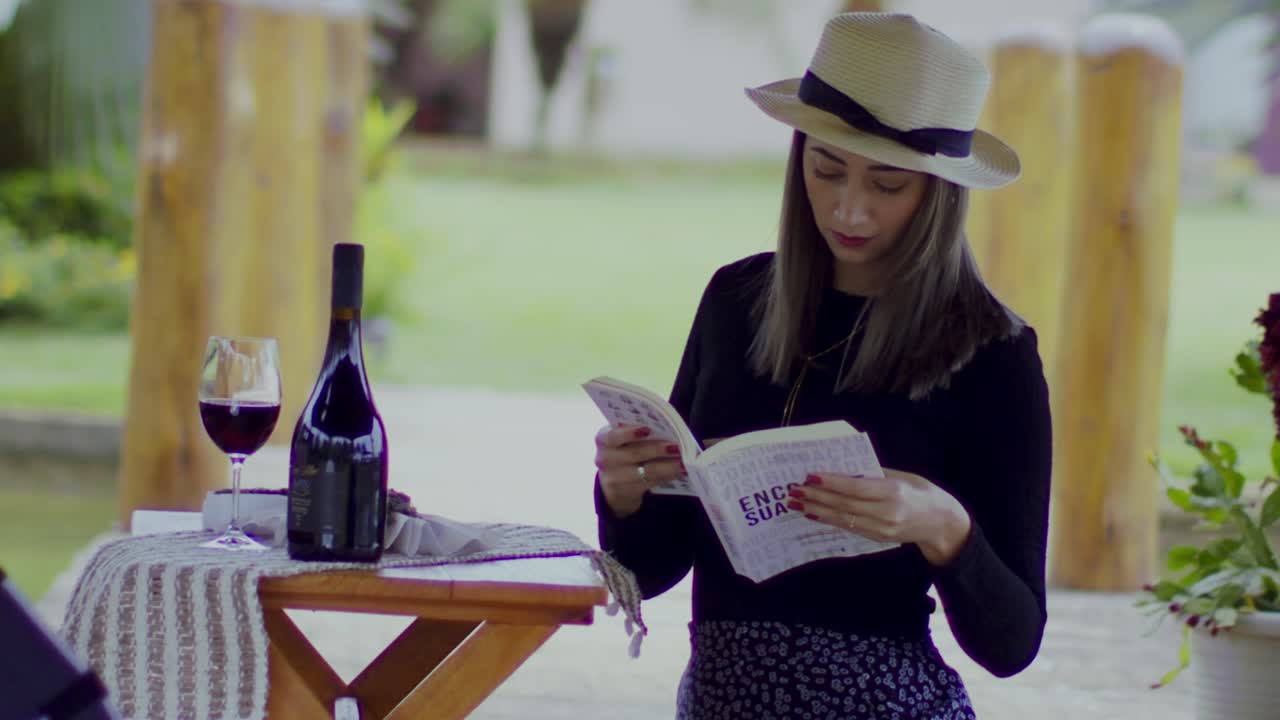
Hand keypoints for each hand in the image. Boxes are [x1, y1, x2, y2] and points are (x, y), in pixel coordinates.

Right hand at [594, 424, 684, 518]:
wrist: (614, 482)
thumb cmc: (625, 450)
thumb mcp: (623, 440)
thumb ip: (636, 430)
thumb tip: (666, 425)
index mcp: (604, 438)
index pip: (614, 435)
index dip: (630, 433)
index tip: (647, 429)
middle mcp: (605, 458)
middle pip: (633, 453)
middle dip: (657, 449)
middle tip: (676, 446)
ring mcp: (614, 478)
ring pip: (646, 471)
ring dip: (667, 466)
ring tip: (684, 462)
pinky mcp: (627, 492)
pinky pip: (651, 482)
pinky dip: (668, 476)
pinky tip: (681, 472)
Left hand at [785, 468, 971, 565]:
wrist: (941, 523)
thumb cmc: (921, 492)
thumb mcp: (902, 476)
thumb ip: (874, 473)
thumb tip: (843, 470)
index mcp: (894, 493)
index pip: (857, 488)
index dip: (832, 483)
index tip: (810, 476)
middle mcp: (887, 513)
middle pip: (845, 505)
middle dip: (817, 497)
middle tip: (794, 490)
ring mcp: (882, 529)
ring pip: (843, 519)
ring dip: (817, 511)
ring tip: (795, 503)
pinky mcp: (877, 538)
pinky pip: (849, 528)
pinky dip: (829, 520)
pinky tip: (813, 514)